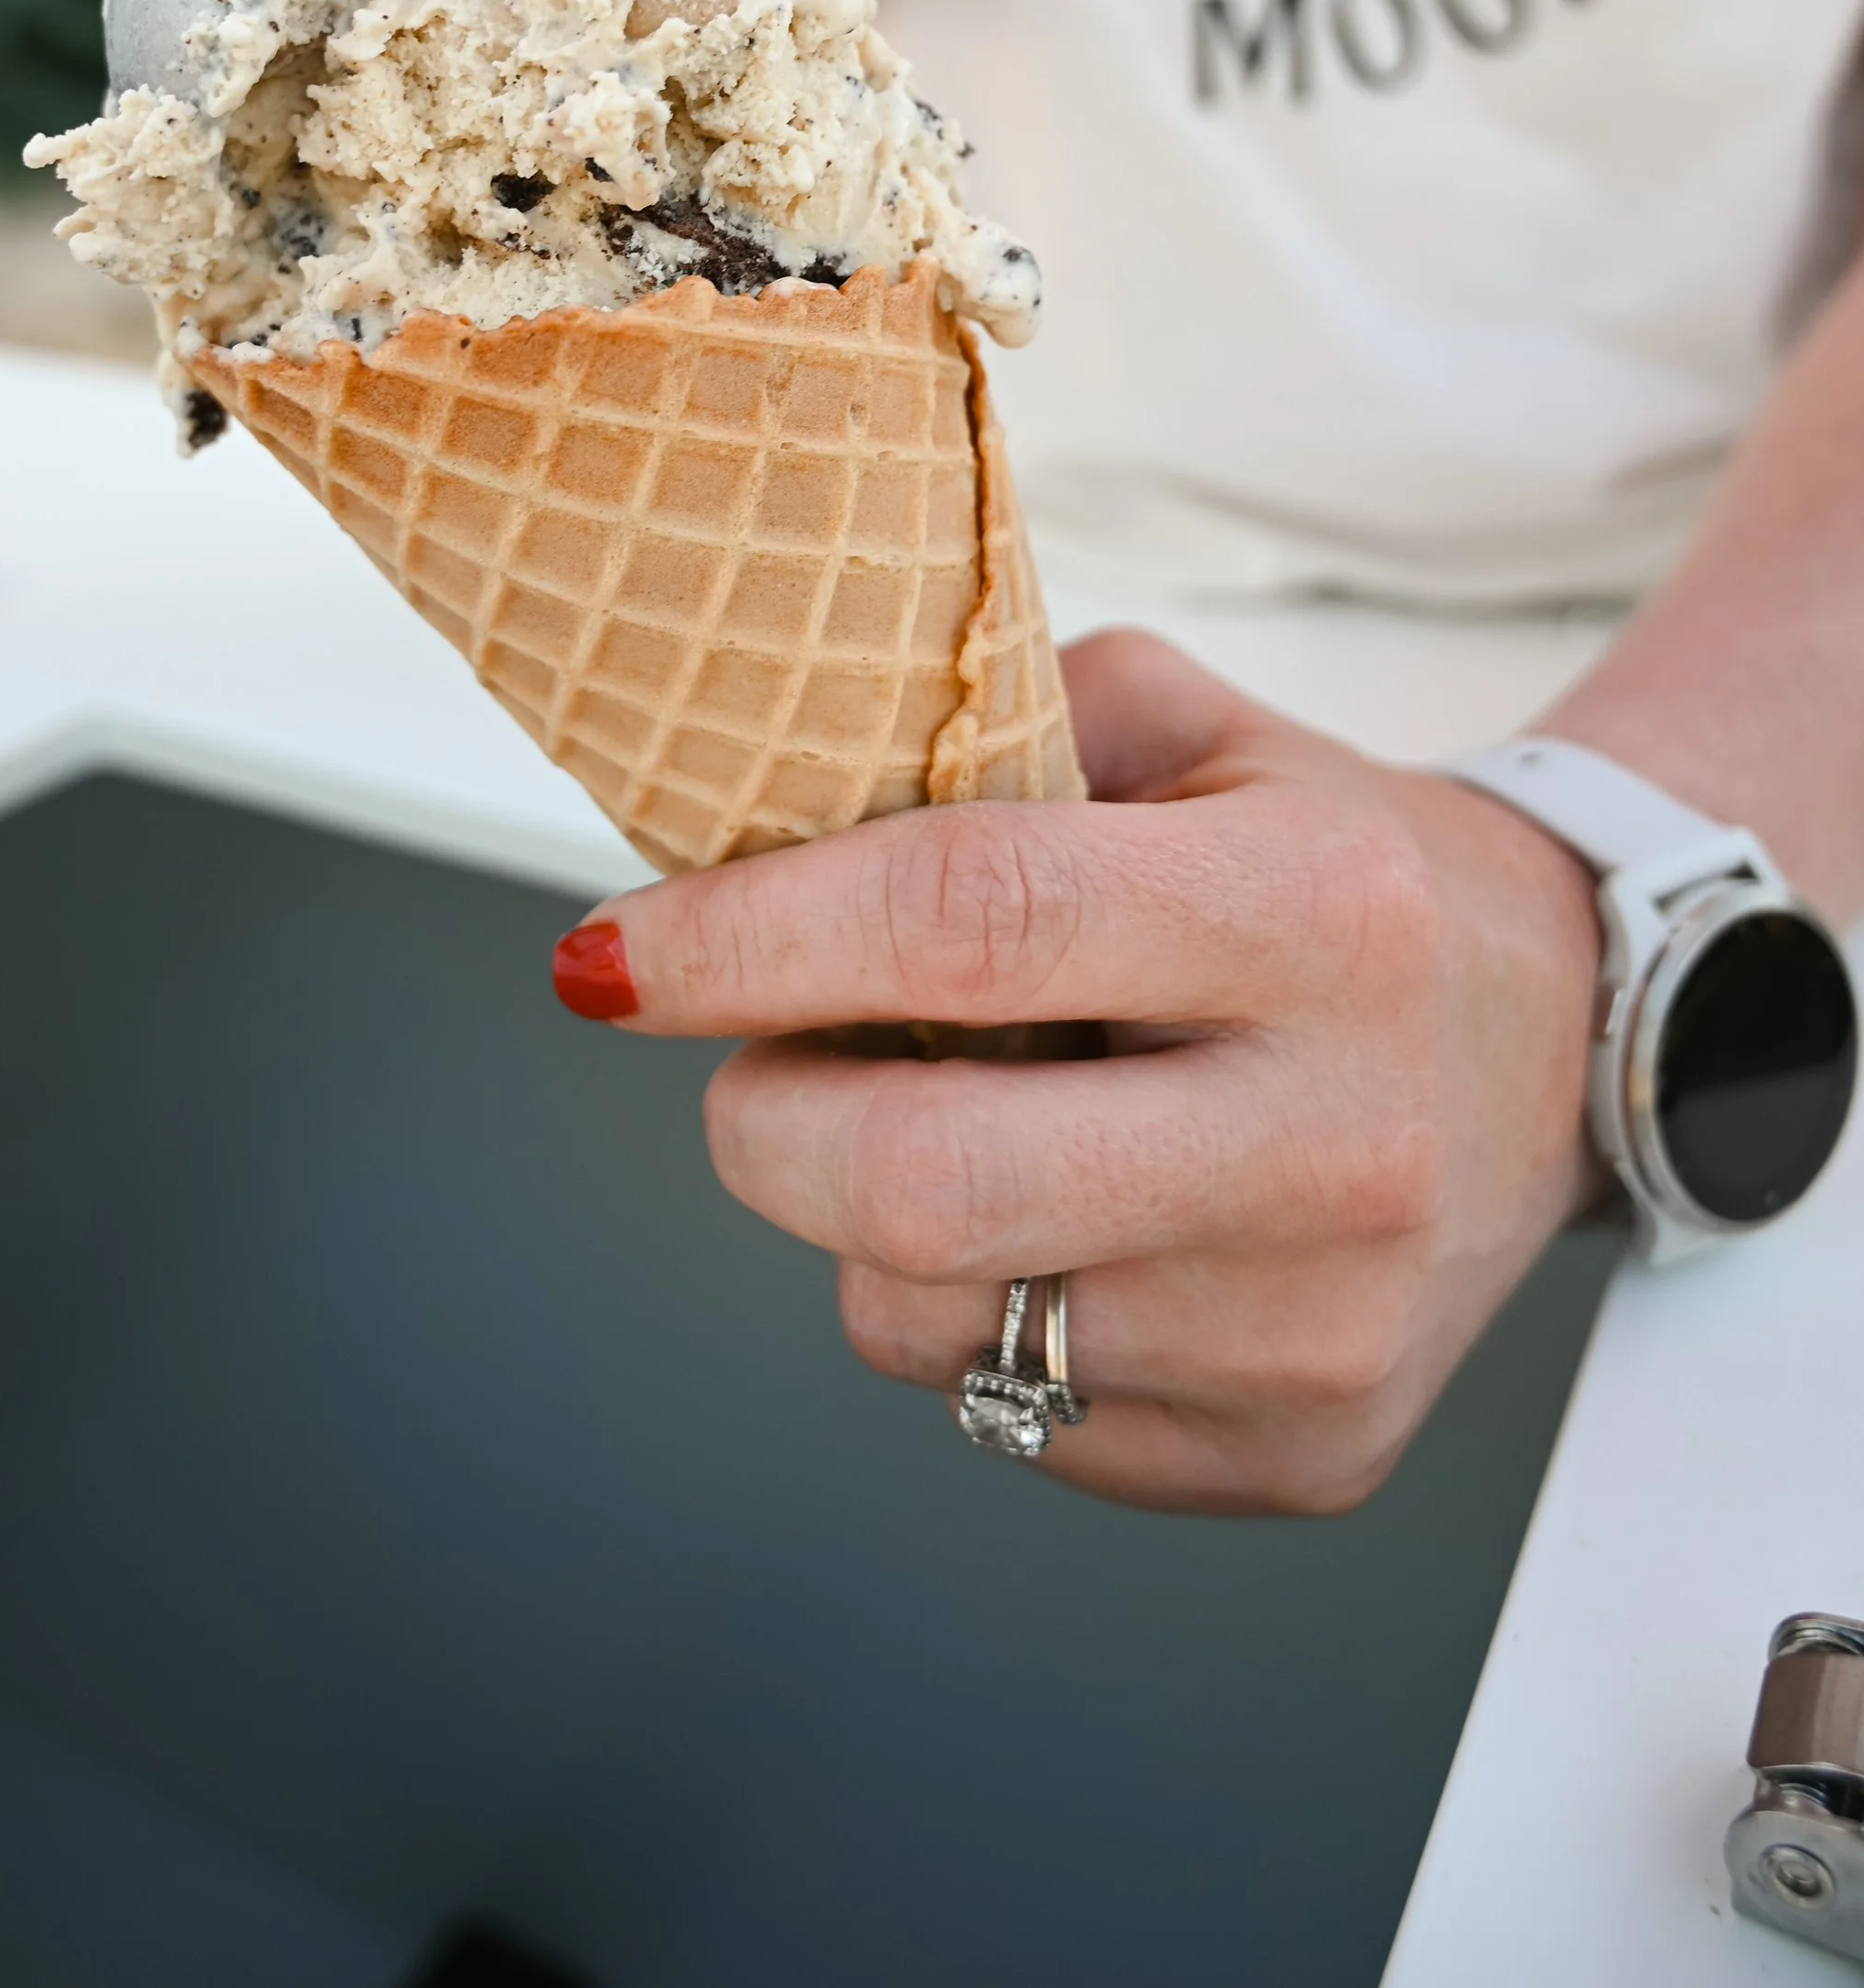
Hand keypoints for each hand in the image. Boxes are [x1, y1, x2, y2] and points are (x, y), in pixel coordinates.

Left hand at [551, 629, 1605, 1514]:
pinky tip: (1071, 1222)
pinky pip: (1013, 1414)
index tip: (612, 952)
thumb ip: (986, 726)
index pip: (972, 922)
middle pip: (928, 1182)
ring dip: (867, 1227)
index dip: (752, 941)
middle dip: (760, 1123)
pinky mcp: (1304, 1453)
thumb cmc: (1340, 870)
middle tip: (749, 1062)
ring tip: (966, 1123)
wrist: (1567, 1043)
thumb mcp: (1198, 733)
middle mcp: (1335, 1136)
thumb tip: (742, 797)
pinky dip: (978, 1316)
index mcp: (1315, 913)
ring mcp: (1320, 1326)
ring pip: (935, 1323)